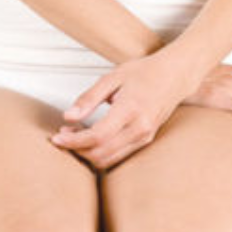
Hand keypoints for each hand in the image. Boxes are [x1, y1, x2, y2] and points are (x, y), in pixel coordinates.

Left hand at [49, 49, 198, 171]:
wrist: (174, 76)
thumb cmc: (145, 72)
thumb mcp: (112, 77)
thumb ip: (89, 98)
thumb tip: (69, 116)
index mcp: (130, 110)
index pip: (97, 136)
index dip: (74, 141)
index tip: (57, 138)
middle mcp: (140, 128)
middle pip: (101, 153)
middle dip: (77, 149)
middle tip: (63, 136)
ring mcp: (144, 137)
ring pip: (109, 160)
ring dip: (87, 153)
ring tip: (74, 136)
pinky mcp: (145, 141)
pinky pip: (118, 156)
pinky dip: (101, 153)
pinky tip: (91, 139)